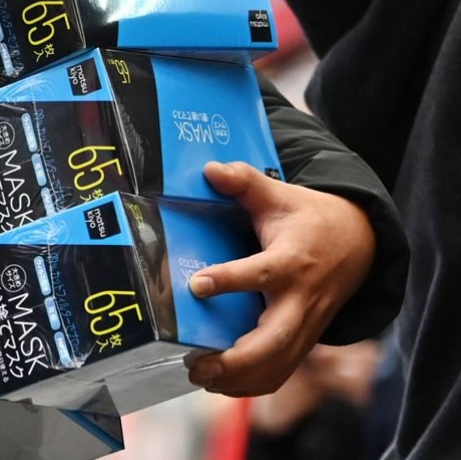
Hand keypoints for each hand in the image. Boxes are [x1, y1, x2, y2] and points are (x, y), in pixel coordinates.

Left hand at [185, 162, 375, 396]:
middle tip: (196, 361)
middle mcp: (302, 299)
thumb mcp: (280, 194)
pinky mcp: (305, 339)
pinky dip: (254, 385)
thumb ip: (245, 182)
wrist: (358, 243)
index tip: (196, 285)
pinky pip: (283, 371)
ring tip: (200, 375)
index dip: (230, 280)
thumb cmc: (309, 219)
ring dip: (240, 379)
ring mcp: (307, 324)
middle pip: (276, 340)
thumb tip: (210, 169)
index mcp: (293, 260)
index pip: (262, 274)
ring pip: (279, 364)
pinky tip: (222, 384)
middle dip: (237, 358)